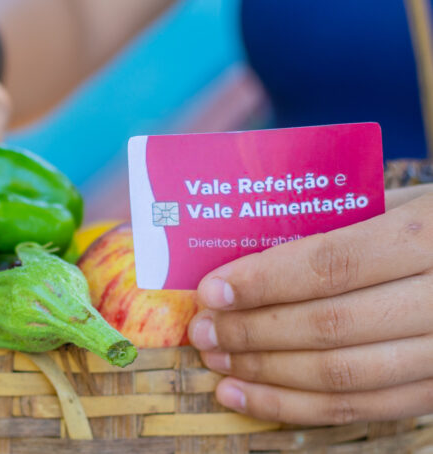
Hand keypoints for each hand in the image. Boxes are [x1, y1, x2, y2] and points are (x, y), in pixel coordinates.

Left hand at [187, 192, 432, 424]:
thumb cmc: (425, 224)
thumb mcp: (391, 204)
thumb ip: (329, 228)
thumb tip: (240, 264)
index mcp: (428, 236)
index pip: (332, 265)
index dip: (264, 282)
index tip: (211, 290)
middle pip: (329, 326)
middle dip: (252, 331)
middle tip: (204, 330)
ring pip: (341, 376)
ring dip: (264, 373)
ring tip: (216, 361)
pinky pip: (359, 409)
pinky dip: (293, 407)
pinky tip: (243, 396)